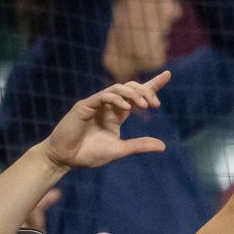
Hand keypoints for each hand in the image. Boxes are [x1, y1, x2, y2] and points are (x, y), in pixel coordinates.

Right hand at [43, 70, 171, 170]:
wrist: (66, 159)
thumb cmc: (89, 154)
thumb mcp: (120, 150)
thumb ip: (139, 146)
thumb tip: (163, 146)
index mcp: (117, 114)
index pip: (137, 95)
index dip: (152, 84)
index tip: (168, 74)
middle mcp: (108, 106)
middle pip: (130, 88)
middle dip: (145, 91)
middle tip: (155, 104)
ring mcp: (96, 104)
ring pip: (118, 88)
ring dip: (133, 94)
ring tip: (145, 105)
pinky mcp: (84, 106)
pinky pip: (103, 96)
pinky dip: (116, 99)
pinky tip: (126, 107)